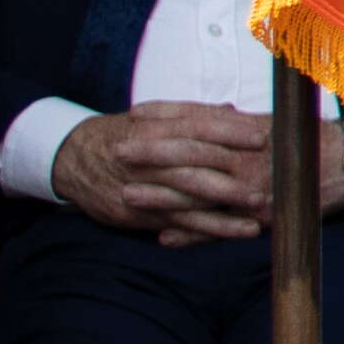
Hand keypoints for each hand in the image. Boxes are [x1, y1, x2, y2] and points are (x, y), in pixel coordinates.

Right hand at [50, 103, 274, 244]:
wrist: (73, 159)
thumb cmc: (125, 135)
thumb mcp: (151, 117)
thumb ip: (192, 116)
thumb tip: (233, 111)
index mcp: (153, 128)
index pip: (195, 125)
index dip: (229, 130)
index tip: (262, 135)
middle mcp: (147, 158)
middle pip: (194, 162)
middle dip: (232, 170)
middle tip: (269, 174)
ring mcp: (142, 187)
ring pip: (188, 196)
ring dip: (225, 205)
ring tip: (259, 208)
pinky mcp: (139, 214)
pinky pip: (179, 222)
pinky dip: (209, 229)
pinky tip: (238, 232)